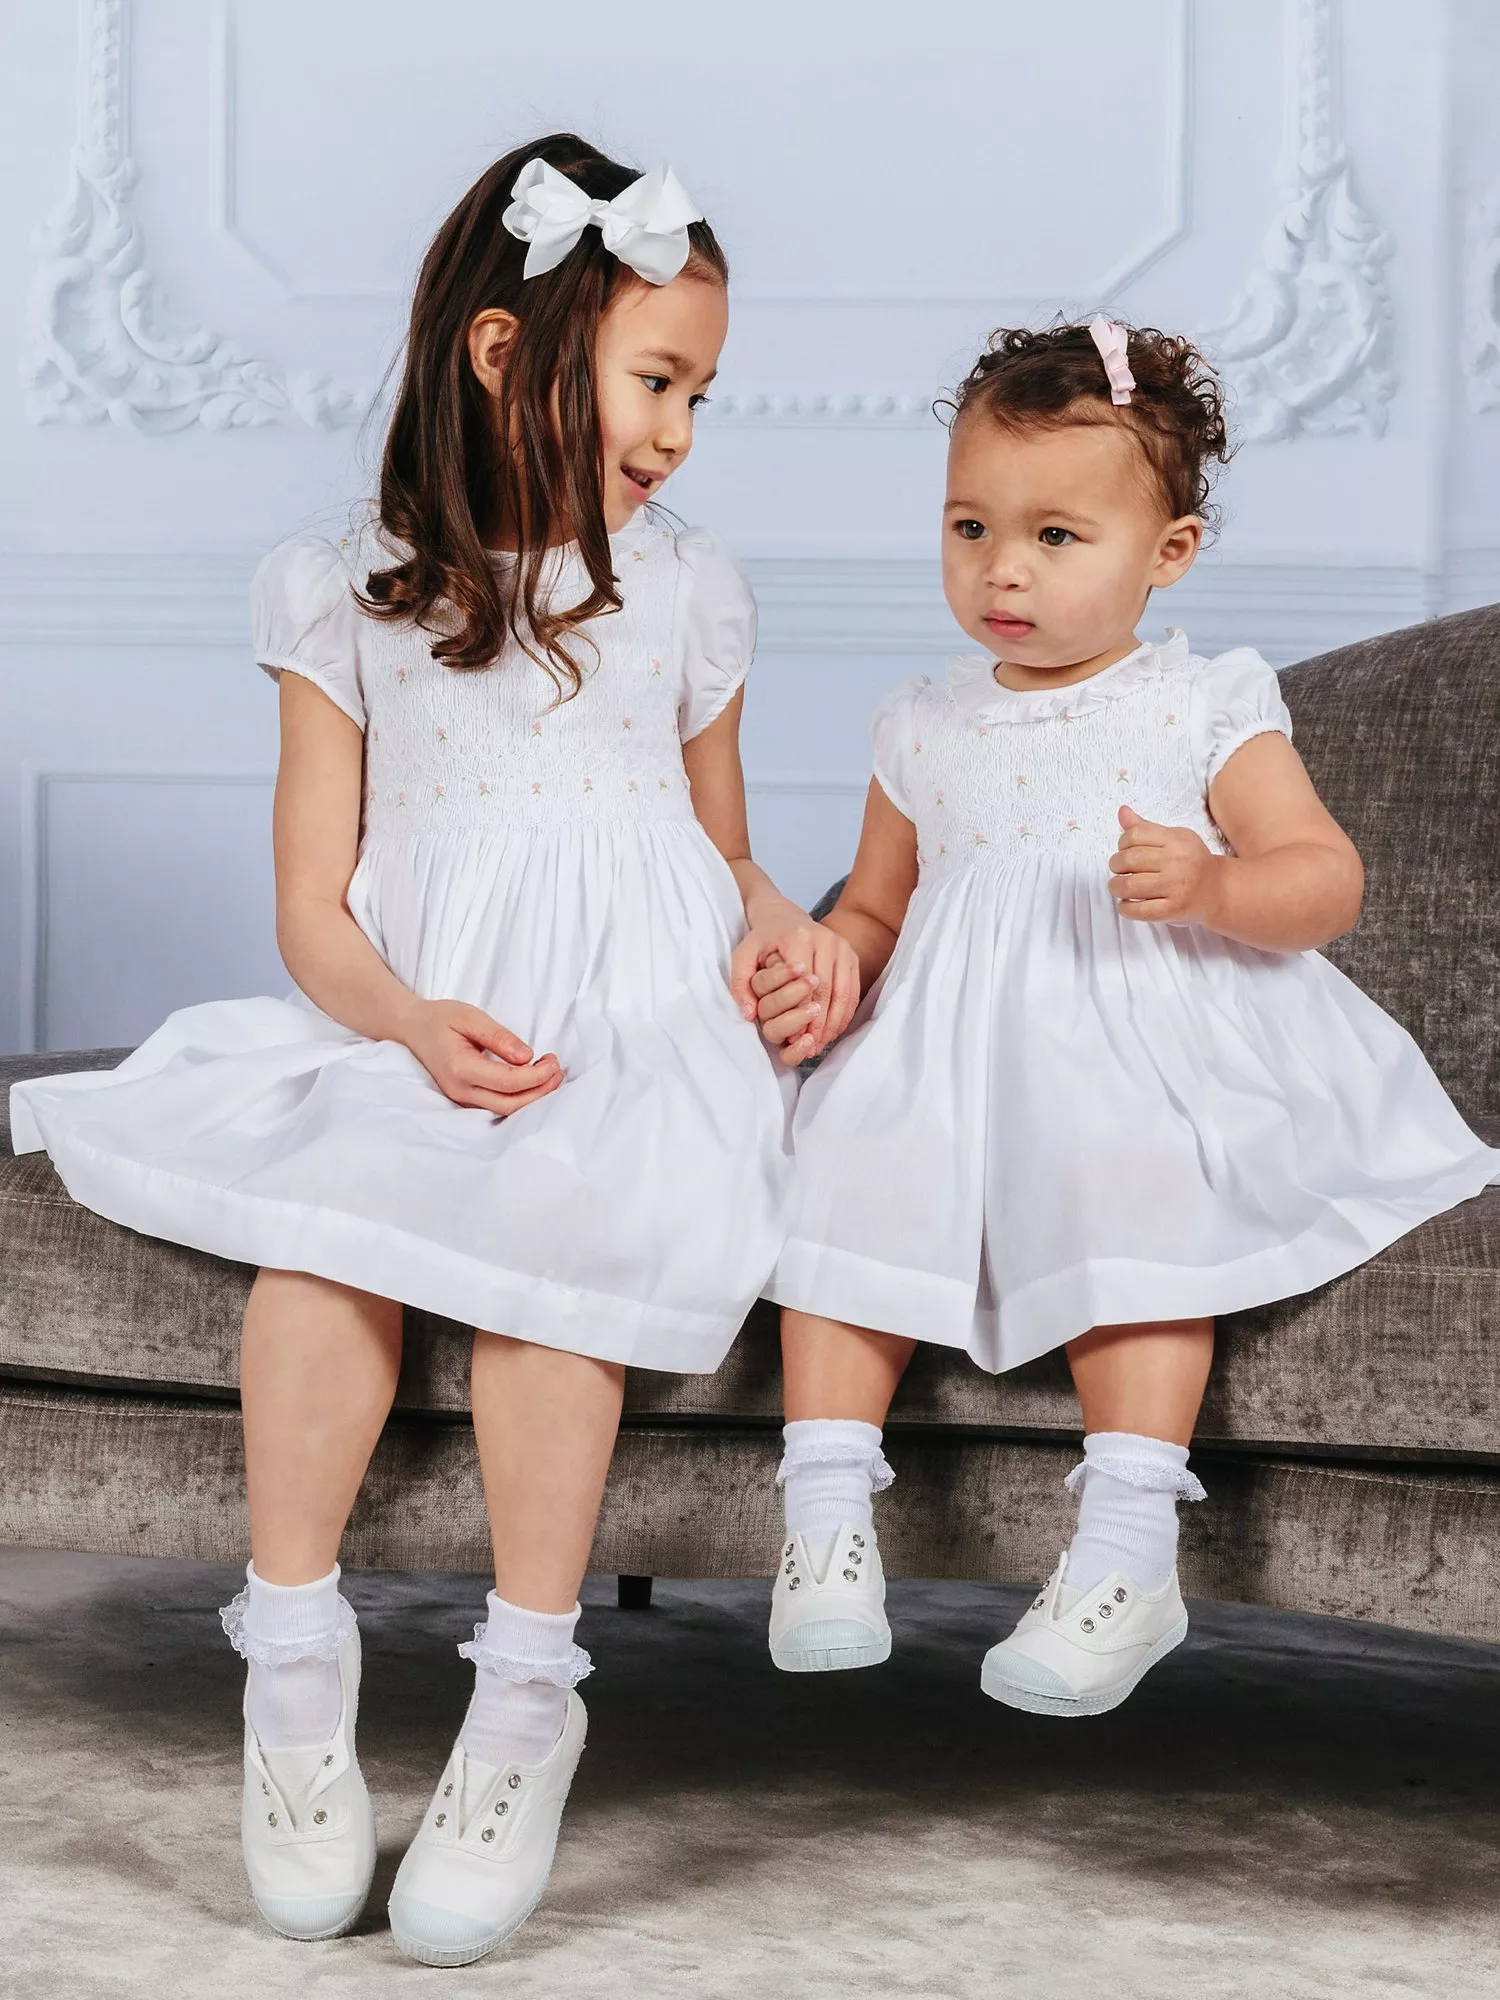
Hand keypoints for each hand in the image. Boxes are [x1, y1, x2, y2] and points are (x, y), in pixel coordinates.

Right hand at [402, 999, 562, 1114]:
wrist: (412, 1029)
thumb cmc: (441, 1019)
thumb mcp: (470, 1017)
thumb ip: (498, 1037)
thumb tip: (527, 1057)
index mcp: (460, 1068)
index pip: (508, 1082)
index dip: (536, 1076)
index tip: (553, 1060)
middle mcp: (460, 1090)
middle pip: (510, 1104)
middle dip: (540, 1090)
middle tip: (557, 1069)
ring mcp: (461, 1099)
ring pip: (505, 1110)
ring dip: (533, 1097)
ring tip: (551, 1075)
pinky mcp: (465, 1100)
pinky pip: (498, 1107)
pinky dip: (520, 1098)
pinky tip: (534, 1082)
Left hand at [728, 905, 860, 1061]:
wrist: (784, 917)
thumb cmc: (763, 940)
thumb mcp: (743, 955)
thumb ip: (740, 983)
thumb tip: (749, 1014)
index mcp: (799, 937)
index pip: (804, 985)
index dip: (802, 1015)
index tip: (796, 1039)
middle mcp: (825, 938)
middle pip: (827, 990)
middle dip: (820, 1023)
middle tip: (812, 1046)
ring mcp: (842, 946)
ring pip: (844, 992)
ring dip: (835, 1021)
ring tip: (823, 1042)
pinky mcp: (851, 954)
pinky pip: (853, 989)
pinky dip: (846, 1012)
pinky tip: (835, 1028)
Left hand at [1108, 805, 1222, 925]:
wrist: (1219, 890)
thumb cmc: (1192, 862)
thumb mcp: (1174, 838)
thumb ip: (1146, 827)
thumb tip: (1122, 811)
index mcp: (1176, 840)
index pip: (1135, 835)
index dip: (1122, 843)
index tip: (1124, 850)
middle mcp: (1177, 861)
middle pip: (1129, 860)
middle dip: (1116, 865)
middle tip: (1119, 870)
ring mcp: (1176, 886)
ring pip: (1130, 885)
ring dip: (1116, 887)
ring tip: (1119, 887)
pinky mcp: (1174, 909)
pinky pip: (1139, 910)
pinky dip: (1126, 908)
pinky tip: (1127, 904)